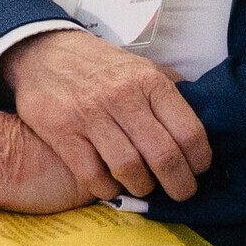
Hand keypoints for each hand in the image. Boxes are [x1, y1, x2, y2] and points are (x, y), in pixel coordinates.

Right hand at [0, 29, 212, 201]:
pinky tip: (112, 186)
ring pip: (130, 169)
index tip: (199, 171)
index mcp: (149, 81)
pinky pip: (93, 176)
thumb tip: (202, 122)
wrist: (43, 52)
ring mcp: (90, 115)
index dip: (200, 161)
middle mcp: (122, 96)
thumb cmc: (101, 67)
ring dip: (142, 187)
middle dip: (179, 185)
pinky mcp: (62, 132)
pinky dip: (108, 190)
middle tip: (181, 193)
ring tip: (144, 186)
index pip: (189, 131)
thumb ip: (169, 92)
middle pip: (164, 156)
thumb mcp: (141, 66)